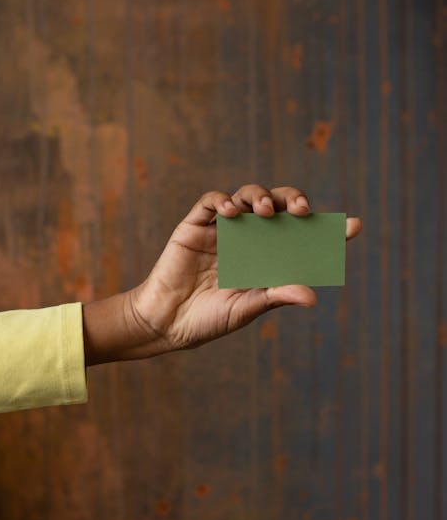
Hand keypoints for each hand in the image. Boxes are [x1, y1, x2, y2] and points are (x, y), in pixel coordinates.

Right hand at [125, 184, 361, 355]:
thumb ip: (276, 295)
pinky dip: (224, 201)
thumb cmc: (208, 320)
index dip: (327, 230)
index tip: (354, 227)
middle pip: (279, 206)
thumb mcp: (247, 308)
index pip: (302, 237)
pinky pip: (212, 201)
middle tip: (301, 210)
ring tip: (265, 210)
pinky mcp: (196, 225)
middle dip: (293, 200)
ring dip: (261, 197)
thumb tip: (312, 295)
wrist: (165, 323)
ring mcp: (223, 230)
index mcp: (267, 259)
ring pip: (249, 196)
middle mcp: (250, 240)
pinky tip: (232, 214)